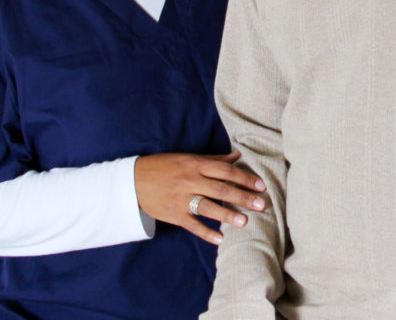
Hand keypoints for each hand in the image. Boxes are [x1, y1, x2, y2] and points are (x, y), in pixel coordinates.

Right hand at [133, 151, 267, 244]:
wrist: (133, 181)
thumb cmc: (163, 167)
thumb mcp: (187, 158)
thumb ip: (213, 160)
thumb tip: (237, 156)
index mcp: (194, 165)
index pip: (225, 171)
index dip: (244, 178)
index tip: (261, 185)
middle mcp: (189, 181)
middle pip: (221, 189)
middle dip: (243, 197)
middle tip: (261, 205)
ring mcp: (181, 199)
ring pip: (208, 207)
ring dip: (227, 215)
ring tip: (245, 221)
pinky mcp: (174, 214)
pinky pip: (192, 225)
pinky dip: (206, 233)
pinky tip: (220, 239)